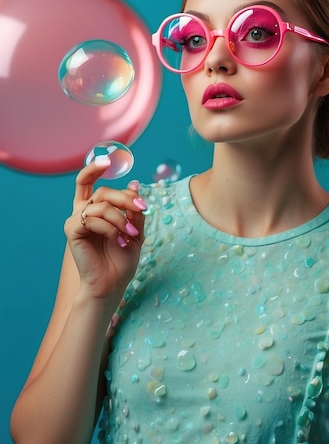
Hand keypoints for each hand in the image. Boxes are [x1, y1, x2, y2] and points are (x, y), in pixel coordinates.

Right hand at [64, 158, 146, 303]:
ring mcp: (76, 221)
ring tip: (131, 234)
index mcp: (95, 209)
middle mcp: (82, 212)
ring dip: (121, 218)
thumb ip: (134, 209)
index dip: (95, 168)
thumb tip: (134, 183)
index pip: (89, 181)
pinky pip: (93, 219)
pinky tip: (118, 239)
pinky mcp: (72, 231)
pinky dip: (109, 228)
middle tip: (141, 208)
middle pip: (102, 191)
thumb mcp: (135, 230)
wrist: (112, 284)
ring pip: (101, 205)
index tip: (107, 159)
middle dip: (124, 198)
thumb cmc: (122, 258)